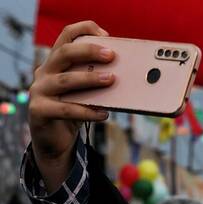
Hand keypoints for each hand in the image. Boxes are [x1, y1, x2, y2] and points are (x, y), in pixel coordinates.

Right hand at [28, 20, 114, 192]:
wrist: (55, 141)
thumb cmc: (74, 111)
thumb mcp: (86, 92)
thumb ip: (97, 81)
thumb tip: (129, 77)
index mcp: (56, 62)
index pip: (66, 37)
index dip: (84, 30)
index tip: (106, 34)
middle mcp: (44, 72)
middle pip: (64, 53)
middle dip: (89, 51)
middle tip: (112, 55)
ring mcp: (39, 91)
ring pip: (65, 80)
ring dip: (90, 79)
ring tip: (111, 80)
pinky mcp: (39, 111)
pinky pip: (65, 109)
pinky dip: (86, 111)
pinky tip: (103, 114)